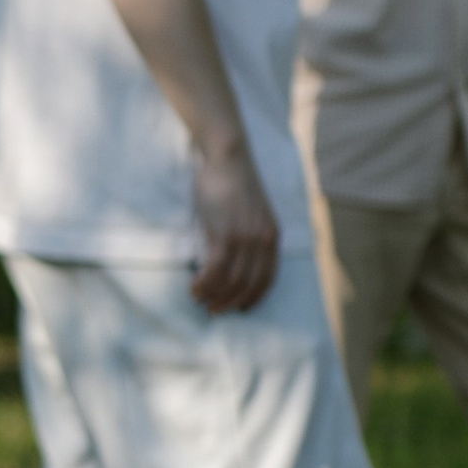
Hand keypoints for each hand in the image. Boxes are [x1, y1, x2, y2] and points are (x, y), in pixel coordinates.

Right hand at [190, 136, 280, 313]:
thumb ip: (250, 237)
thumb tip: (234, 263)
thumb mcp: (253, 214)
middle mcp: (263, 240)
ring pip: (231, 281)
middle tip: (214, 310)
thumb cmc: (235, 182)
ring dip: (214, 295)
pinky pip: (216, 270)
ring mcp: (245, 237)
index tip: (240, 309)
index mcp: (273, 236)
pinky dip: (204, 283)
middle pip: (248, 284)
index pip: (268, 278)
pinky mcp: (225, 233)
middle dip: (230, 302)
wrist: (228, 157)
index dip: (253, 298)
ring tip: (199, 299)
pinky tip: (194, 287)